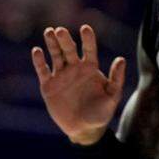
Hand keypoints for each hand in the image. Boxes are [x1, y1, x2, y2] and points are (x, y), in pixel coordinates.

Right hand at [31, 25, 126, 144]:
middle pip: (69, 49)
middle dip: (65, 39)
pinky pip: (43, 71)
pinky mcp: (49, 86)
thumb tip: (121, 59)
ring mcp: (61, 76)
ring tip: (49, 32)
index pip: (89, 49)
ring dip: (52, 44)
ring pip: (55, 55)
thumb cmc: (102, 113)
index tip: (85, 28)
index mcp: (91, 68)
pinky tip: (37, 50)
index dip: (88, 38)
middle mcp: (75, 68)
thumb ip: (117, 78)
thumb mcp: (112, 96)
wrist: (85, 129)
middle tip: (60, 30)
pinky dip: (39, 61)